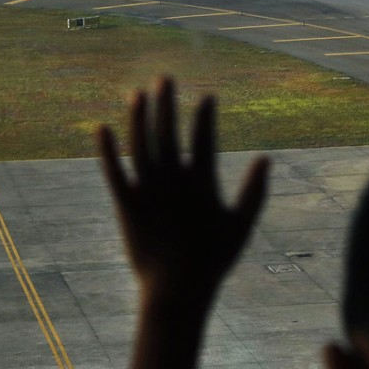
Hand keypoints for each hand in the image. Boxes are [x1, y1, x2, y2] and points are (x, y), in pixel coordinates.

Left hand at [97, 77, 269, 301]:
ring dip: (138, 117)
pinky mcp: (126, 206)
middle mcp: (173, 183)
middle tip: (164, 78)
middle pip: (167, 134)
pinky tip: (101, 127)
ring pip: (140, 146)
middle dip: (166, 104)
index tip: (207, 97)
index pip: (203, 139)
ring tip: (137, 93)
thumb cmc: (214, 259)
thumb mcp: (242, 226)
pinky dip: (107, 150)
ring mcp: (148, 193)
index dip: (205, 116)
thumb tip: (266, 159)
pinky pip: (114, 172)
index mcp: (202, 185)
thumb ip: (255, 192)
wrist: (177, 291)